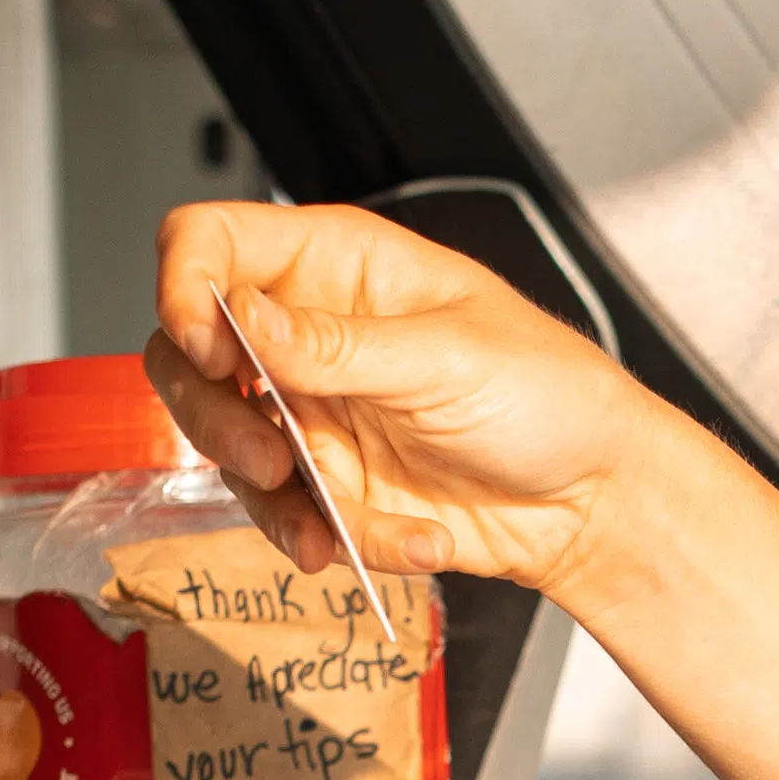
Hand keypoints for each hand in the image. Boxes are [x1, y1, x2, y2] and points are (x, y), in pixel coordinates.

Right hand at [147, 202, 676, 601]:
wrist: (593, 501)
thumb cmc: (552, 396)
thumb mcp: (449, 358)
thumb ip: (338, 345)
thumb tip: (244, 316)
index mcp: (339, 264)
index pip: (212, 240)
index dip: (186, 284)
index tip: (209, 344)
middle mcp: (308, 331)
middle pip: (187, 350)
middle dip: (211, 412)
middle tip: (267, 453)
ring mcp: (311, 410)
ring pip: (222, 443)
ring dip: (267, 494)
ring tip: (329, 521)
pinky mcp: (325, 482)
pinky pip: (284, 513)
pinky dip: (334, 538)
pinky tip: (407, 539)